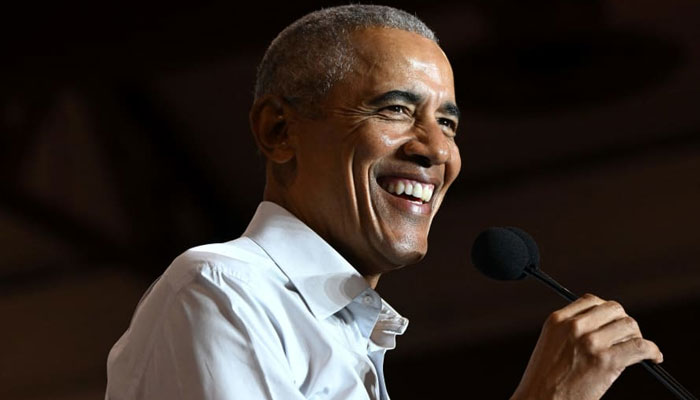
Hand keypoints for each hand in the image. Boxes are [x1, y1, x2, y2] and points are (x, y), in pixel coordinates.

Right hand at [511, 294, 662, 399]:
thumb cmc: (544, 380)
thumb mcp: (550, 345)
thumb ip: (570, 332)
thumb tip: (605, 329)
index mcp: (557, 320)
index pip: (591, 301)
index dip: (607, 312)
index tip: (613, 323)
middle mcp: (574, 327)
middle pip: (613, 309)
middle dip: (624, 322)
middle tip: (627, 337)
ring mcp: (590, 343)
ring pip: (629, 325)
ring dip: (638, 337)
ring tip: (638, 350)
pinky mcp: (606, 361)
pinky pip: (639, 346)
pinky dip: (652, 351)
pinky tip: (654, 358)